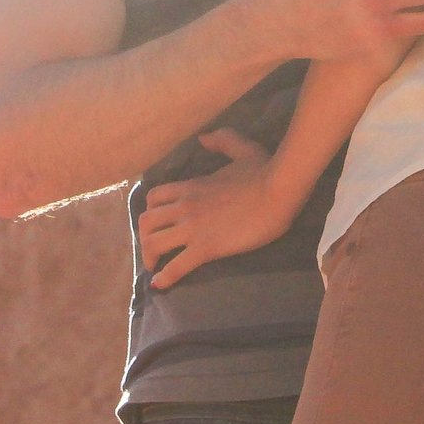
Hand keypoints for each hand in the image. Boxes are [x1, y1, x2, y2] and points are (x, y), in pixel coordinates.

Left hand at [136, 130, 301, 289]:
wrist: (278, 191)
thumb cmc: (264, 171)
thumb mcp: (242, 148)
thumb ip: (222, 140)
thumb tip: (203, 137)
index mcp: (191, 185)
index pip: (154, 198)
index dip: (151, 211)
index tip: (158, 222)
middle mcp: (185, 206)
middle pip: (146, 222)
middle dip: (144, 237)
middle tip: (154, 249)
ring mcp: (193, 228)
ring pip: (153, 244)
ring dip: (149, 258)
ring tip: (154, 269)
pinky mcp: (206, 247)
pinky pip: (176, 266)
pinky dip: (164, 278)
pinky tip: (160, 286)